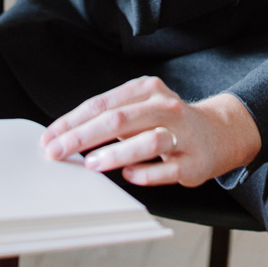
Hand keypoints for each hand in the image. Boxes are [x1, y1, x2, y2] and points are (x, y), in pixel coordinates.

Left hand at [40, 76, 261, 186]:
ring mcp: (181, 134)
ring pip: (147, 141)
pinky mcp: (194, 161)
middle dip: (83, 136)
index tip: (49, 138)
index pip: (101, 103)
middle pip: (119, 119)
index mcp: (146, 89)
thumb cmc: (167, 121)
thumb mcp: (140, 108)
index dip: (72, 121)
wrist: (218, 132)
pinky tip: (127, 176)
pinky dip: (145, 172)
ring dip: (115, 153)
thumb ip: (109, 118)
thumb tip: (65, 136)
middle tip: (58, 152)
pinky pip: (166, 169)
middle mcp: (164, 106)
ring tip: (90, 164)